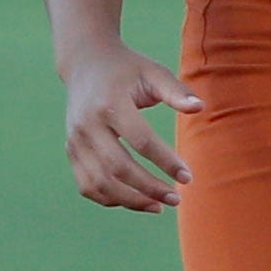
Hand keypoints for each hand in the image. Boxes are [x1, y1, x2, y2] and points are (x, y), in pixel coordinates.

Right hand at [64, 44, 202, 212]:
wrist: (86, 64)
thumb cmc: (128, 70)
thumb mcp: (153, 72)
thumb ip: (176, 91)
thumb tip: (200, 108)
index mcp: (110, 103)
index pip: (141, 141)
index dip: (165, 162)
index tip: (187, 177)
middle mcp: (87, 125)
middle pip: (118, 168)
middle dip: (150, 188)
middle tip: (177, 199)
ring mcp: (75, 140)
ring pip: (100, 183)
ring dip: (131, 200)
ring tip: (159, 206)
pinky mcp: (71, 151)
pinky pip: (87, 185)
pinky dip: (110, 199)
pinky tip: (137, 201)